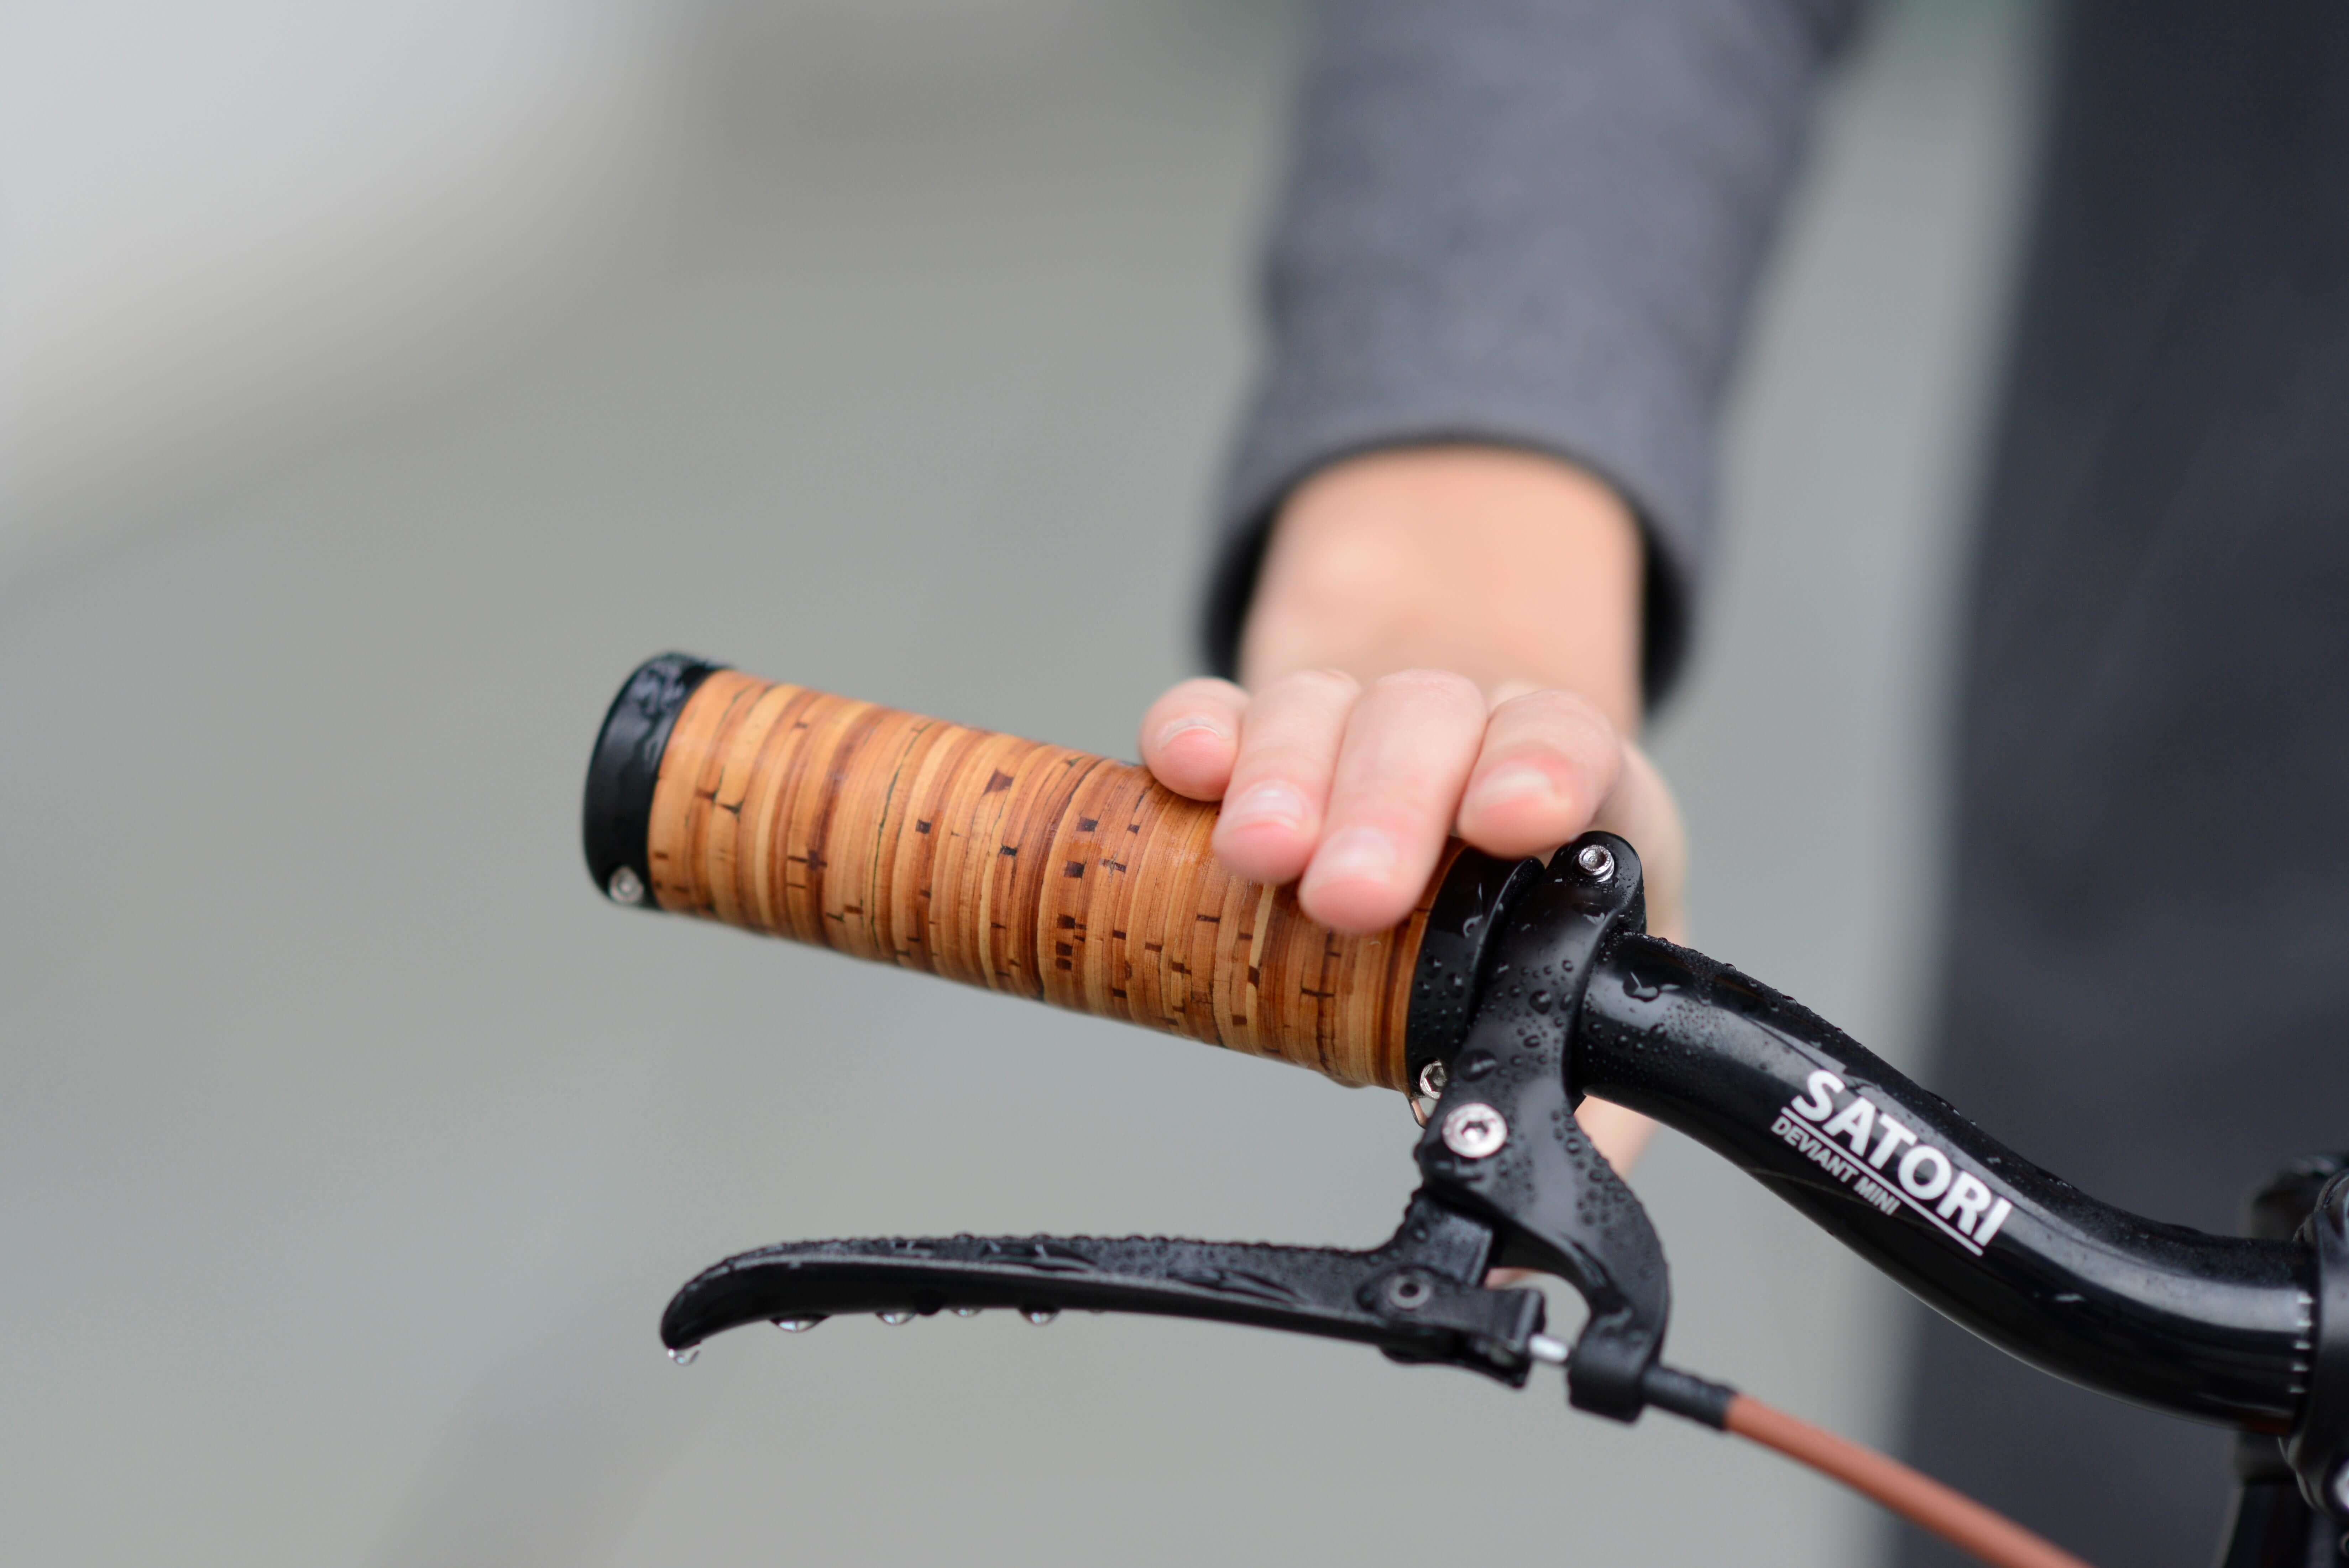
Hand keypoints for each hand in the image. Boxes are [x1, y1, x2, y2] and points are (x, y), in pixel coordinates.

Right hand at [1143, 446, 1687, 1171]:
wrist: (1489, 805)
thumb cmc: (1544, 916)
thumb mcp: (1592, 1004)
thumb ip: (1583, 1112)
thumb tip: (1529, 1257)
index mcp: (1567, 784)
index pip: (1565, 741)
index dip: (1538, 769)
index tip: (1512, 821)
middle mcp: (1462, 730)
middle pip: (1426, 722)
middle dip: (1386, 806)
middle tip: (1351, 899)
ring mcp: (1354, 717)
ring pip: (1320, 708)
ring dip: (1285, 776)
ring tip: (1257, 857)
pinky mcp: (1258, 730)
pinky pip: (1221, 710)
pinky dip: (1193, 731)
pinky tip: (1182, 770)